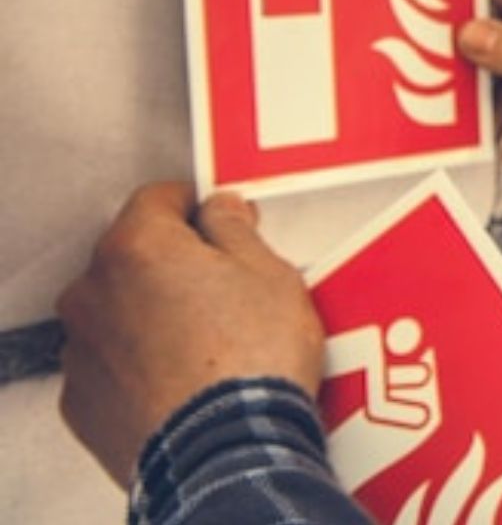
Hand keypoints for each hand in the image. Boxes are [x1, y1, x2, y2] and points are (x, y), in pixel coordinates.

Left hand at [57, 183, 323, 487]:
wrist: (226, 452)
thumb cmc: (249, 361)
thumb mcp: (270, 275)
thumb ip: (235, 229)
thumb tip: (221, 210)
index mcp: (136, 247)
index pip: (158, 198)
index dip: (198, 206)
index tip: (223, 220)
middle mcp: (94, 292)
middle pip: (133, 255)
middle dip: (175, 264)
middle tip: (226, 287)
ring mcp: (83, 350)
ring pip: (118, 311)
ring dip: (153, 314)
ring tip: (210, 340)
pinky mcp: (85, 401)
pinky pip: (112, 364)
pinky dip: (141, 364)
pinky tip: (188, 377)